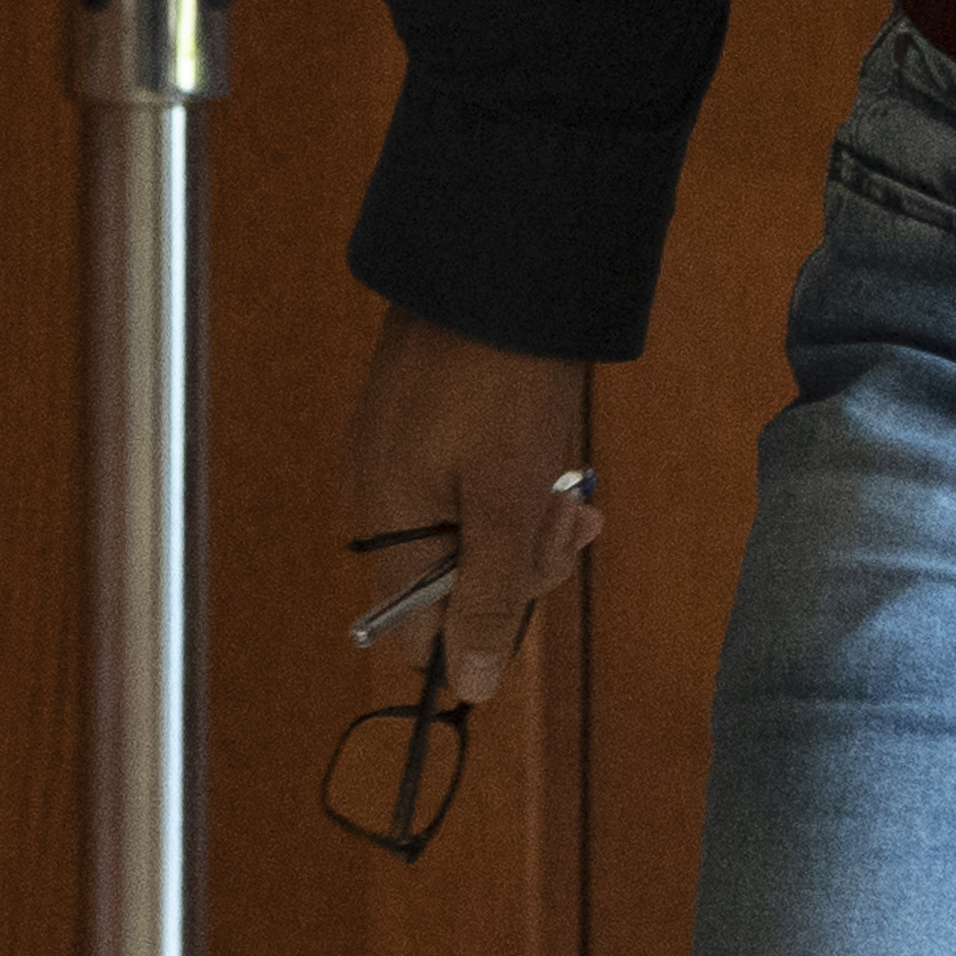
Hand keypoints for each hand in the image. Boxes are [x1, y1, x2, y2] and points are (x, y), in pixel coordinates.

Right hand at [345, 303, 606, 710]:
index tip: (534, 584)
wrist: (504, 268)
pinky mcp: (430, 432)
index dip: (480, 631)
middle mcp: (383, 499)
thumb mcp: (510, 499)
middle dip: (521, 567)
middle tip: (569, 521)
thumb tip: (473, 687)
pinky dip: (517, 490)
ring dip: (529, 527)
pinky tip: (554, 468)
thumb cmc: (505, 379)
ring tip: (571, 487)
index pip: (414, 636)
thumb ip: (492, 593)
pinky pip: (470, 492)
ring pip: (470, 538)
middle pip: (450, 588)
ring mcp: (403, 462)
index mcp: (389, 524)